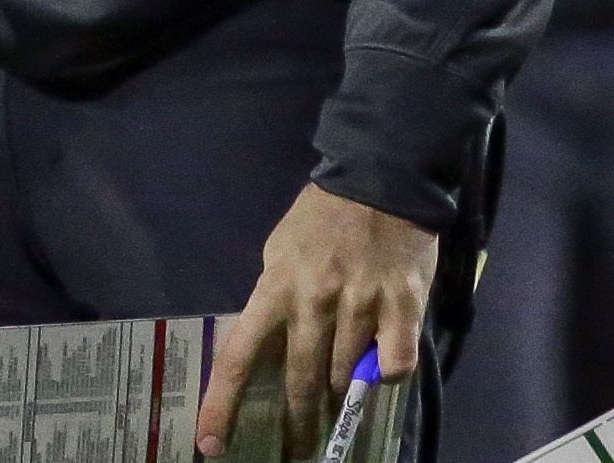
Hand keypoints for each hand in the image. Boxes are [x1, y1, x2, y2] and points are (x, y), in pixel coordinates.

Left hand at [197, 183, 436, 456]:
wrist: (379, 178)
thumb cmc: (323, 218)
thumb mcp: (281, 252)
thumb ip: (275, 298)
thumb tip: (269, 345)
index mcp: (275, 288)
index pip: (239, 356)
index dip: (222, 404)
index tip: (211, 444)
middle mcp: (313, 301)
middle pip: (299, 381)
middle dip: (298, 425)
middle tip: (299, 450)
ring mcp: (360, 304)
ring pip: (347, 377)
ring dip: (342, 394)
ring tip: (341, 401)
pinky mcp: (402, 305)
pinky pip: (394, 365)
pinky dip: (387, 373)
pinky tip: (382, 366)